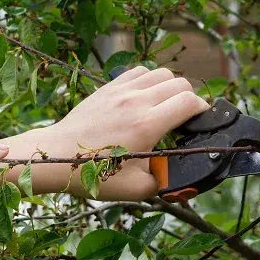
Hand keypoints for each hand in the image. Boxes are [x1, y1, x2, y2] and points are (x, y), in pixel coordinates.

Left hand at [48, 66, 209, 198]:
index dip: (203, 110)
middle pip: (179, 83)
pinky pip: (139, 71)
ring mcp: (121, 91)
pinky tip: (145, 96)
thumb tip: (179, 176)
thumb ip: (164, 180)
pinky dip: (149, 79)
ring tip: (166, 105)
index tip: (202, 121)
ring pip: (160, 72)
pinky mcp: (108, 87)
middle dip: (189, 98)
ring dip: (170, 86)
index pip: (189, 101)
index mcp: (147, 124)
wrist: (55, 156)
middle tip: (185, 117)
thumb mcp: (136, 188)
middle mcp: (136, 101)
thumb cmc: (93, 174)